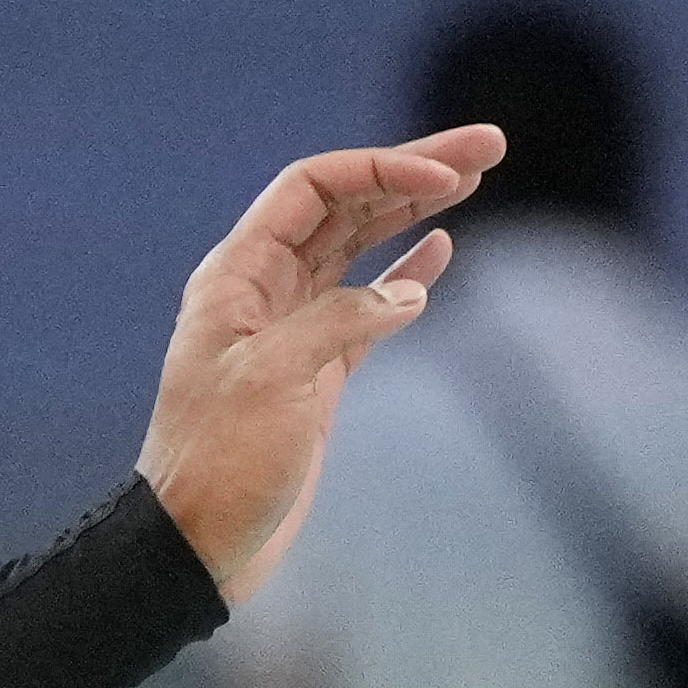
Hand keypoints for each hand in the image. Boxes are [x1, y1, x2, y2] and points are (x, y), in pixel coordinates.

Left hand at [135, 122, 500, 598]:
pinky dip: (404, 274)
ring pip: (359, 250)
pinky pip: (365, 305)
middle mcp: (260, 293)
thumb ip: (337, 324)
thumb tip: (405, 291)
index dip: (381, 171)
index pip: (311, 190)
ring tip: (478, 178)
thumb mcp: (273, 383)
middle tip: (491, 143)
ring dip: (415, 211)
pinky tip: (441, 250)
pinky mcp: (316, 374)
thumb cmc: (218, 466)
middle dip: (413, 171)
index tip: (450, 178)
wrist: (196, 544)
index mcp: (235, 279)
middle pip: (343, 207)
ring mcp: (290, 331)